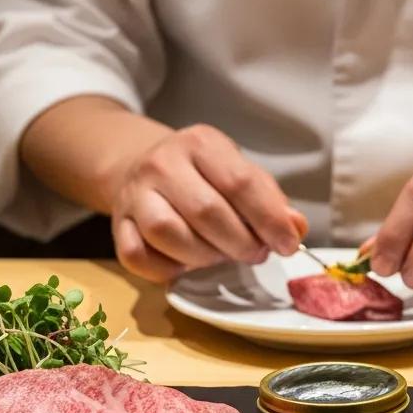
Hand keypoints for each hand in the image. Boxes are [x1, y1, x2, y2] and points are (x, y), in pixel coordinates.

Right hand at [110, 123, 306, 282]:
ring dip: (204, 256)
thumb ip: (269, 200)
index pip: (241, 182)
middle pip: (206, 212)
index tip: (288, 243)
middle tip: (256, 253)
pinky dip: (167, 269)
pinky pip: (138, 256)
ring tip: (221, 255)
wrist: (141, 165)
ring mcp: (134, 194)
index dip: (269, 219)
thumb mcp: (238, 171)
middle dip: (240, 242)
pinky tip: (186, 263)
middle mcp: (162, 163)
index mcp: (200, 143)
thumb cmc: (202, 175)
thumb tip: (295, 228)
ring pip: (168, 233)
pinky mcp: (117, 225)